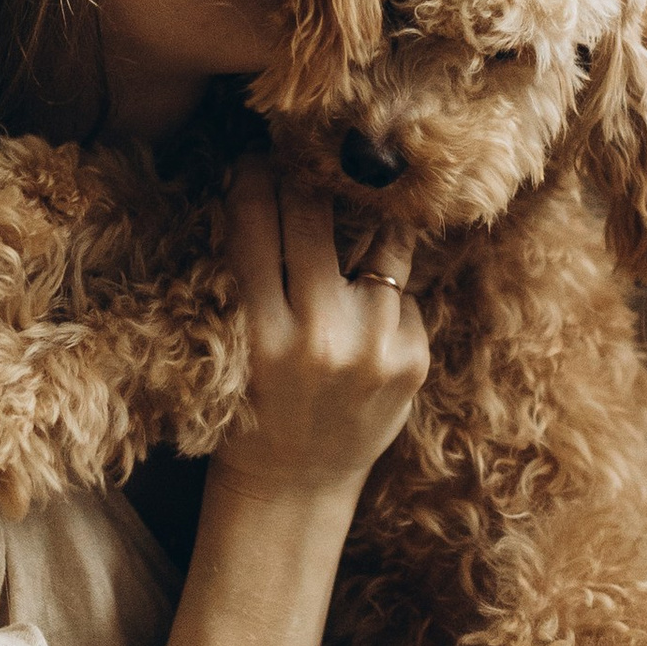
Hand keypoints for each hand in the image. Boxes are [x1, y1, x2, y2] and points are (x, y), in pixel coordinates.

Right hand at [211, 159, 427, 507]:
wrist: (296, 485)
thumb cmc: (251, 406)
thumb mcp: (232, 346)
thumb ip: (247, 277)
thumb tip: (255, 181)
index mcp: (261, 335)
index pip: (255, 222)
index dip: (252, 177)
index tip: (254, 159)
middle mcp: (322, 338)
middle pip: (315, 216)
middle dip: (303, 183)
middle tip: (299, 167)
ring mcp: (376, 347)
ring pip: (376, 243)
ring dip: (358, 234)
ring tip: (344, 237)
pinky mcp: (414, 358)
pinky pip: (402, 290)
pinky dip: (383, 290)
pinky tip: (362, 314)